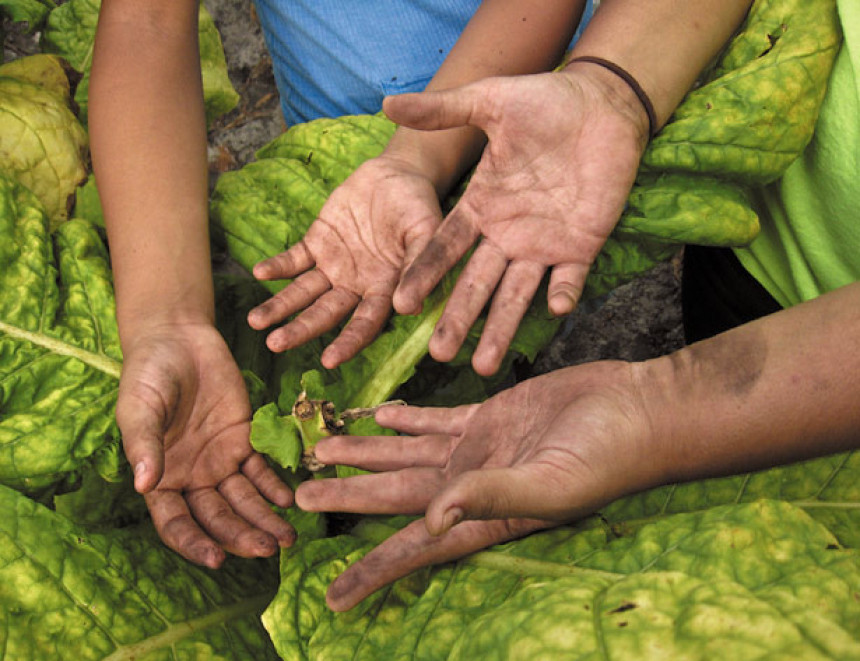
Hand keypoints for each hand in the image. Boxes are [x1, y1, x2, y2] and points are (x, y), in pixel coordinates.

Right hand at [116, 321, 294, 566]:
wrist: (177, 338)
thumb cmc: (147, 375)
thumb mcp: (139, 408)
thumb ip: (144, 444)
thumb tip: (143, 485)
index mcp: (160, 478)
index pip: (177, 523)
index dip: (195, 543)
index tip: (216, 560)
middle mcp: (192, 477)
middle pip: (219, 517)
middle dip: (242, 536)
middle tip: (268, 550)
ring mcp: (220, 459)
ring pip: (245, 499)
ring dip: (265, 519)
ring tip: (288, 538)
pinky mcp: (244, 438)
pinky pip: (261, 468)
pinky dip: (274, 485)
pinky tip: (289, 499)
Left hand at [247, 154, 441, 367]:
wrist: (398, 176)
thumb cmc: (419, 207)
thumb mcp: (427, 233)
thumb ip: (419, 265)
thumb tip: (409, 308)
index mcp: (385, 289)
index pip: (365, 323)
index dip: (348, 342)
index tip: (328, 361)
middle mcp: (356, 284)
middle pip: (325, 314)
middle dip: (301, 330)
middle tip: (275, 344)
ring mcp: (335, 265)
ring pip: (304, 292)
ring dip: (280, 306)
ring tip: (255, 321)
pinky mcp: (318, 242)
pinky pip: (295, 259)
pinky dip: (278, 267)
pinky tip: (260, 273)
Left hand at [295, 360, 662, 610]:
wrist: (637, 409)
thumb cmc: (607, 454)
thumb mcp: (550, 483)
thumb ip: (489, 497)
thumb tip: (429, 520)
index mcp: (484, 514)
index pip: (415, 549)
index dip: (373, 571)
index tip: (331, 597)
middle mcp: (472, 485)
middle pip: (395, 495)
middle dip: (347, 497)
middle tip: (298, 497)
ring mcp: (478, 448)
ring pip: (406, 453)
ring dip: (365, 453)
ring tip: (322, 450)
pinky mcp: (489, 414)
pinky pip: (435, 419)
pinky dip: (405, 419)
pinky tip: (378, 415)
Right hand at [386, 65, 649, 374]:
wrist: (601, 103)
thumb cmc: (543, 101)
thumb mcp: (489, 101)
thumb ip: (442, 110)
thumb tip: (385, 104)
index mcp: (480, 207)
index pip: (445, 248)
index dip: (425, 274)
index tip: (402, 302)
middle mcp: (506, 234)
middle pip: (475, 285)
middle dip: (458, 319)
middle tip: (439, 354)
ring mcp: (543, 244)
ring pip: (516, 294)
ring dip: (501, 328)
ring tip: (483, 365)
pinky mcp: (582, 245)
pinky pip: (570, 277)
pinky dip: (564, 293)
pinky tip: (555, 308)